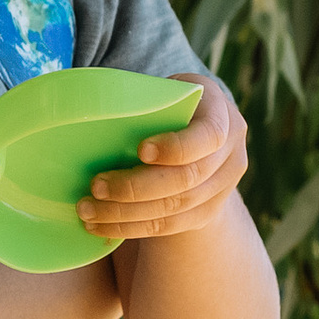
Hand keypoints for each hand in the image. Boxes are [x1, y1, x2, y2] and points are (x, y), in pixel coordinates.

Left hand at [77, 70, 249, 249]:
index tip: (140, 150)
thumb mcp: (163, 90)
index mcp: (222, 114)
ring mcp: (223, 187)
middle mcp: (231, 153)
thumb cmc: (165, 103)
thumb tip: (90, 103)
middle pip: (188, 179)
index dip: (177, 146)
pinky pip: (169, 226)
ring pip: (175, 208)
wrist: (194, 131)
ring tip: (86, 210)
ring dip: (126, 213)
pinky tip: (99, 226)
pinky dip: (130, 227)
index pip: (209, 135)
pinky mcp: (207, 212)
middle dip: (137, 187)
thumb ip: (141, 97)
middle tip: (95, 186)